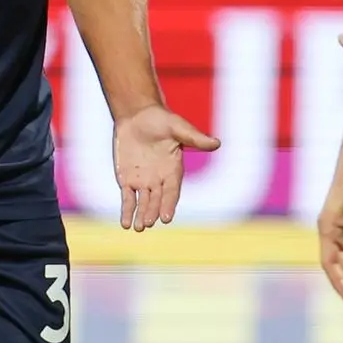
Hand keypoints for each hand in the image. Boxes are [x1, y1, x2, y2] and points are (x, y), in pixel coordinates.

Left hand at [112, 103, 219, 230]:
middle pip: (157, 200)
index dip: (168, 204)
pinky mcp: (127, 180)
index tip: (166, 217)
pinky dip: (127, 210)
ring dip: (140, 215)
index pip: (172, 191)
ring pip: (143, 203)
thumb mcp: (177, 127)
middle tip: (148, 223)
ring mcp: (143, 182)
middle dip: (152, 211)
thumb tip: (217, 143)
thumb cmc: (160, 119)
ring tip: (137, 227)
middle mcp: (160, 180)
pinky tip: (125, 223)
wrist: (137, 115)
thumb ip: (194, 137)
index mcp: (174, 170)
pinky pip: (128, 198)